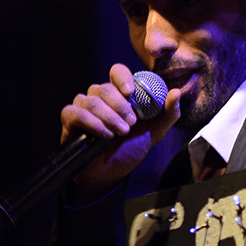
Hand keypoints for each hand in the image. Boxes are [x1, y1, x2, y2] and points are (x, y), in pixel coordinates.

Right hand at [60, 63, 180, 202]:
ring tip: (119, 133)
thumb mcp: (155, 132)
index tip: (131, 92)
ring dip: (108, 117)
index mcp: (119, 94)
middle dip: (119, 106)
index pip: (117, 72)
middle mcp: (100, 96)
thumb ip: (168, 113)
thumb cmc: (131, 148)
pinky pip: (75, 112)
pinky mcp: (70, 120)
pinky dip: (91, 122)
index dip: (122, 77)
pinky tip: (103, 134)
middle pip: (104, 87)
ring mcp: (83, 107)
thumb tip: (176, 92)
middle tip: (130, 124)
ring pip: (90, 100)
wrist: (111, 173)